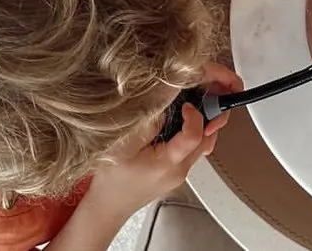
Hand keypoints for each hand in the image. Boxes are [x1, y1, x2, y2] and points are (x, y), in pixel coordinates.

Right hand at [53, 63, 244, 249]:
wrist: (107, 207)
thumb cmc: (111, 181)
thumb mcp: (122, 146)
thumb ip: (146, 126)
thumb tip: (164, 108)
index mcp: (167, 163)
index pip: (195, 136)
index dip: (194, 116)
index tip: (185, 104)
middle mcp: (179, 171)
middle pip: (204, 141)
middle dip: (202, 120)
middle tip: (188, 104)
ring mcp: (179, 175)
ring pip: (199, 147)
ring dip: (196, 129)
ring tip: (180, 115)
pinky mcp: (175, 176)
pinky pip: (189, 154)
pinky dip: (187, 139)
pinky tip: (170, 131)